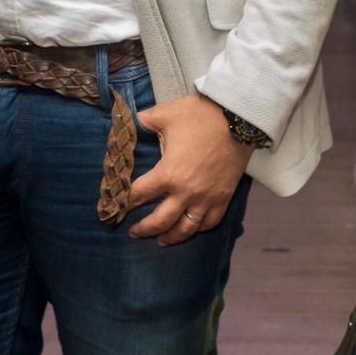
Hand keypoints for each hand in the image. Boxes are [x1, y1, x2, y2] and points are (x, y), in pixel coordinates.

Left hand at [127, 94, 253, 245]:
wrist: (238, 118)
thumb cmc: (200, 115)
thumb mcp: (164, 114)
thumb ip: (141, 122)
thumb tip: (125, 123)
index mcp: (168, 173)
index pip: (139, 195)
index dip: (125, 202)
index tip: (118, 207)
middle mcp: (186, 192)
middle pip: (160, 221)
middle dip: (144, 229)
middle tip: (134, 232)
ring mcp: (206, 198)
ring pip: (185, 229)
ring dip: (170, 237)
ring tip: (161, 240)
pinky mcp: (223, 197)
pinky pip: (210, 222)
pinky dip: (198, 229)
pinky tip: (190, 228)